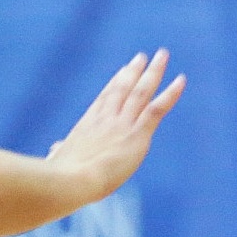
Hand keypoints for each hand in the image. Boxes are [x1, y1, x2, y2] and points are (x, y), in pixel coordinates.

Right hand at [46, 51, 186, 198]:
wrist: (70, 181)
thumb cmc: (61, 177)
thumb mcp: (60, 160)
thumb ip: (60, 152)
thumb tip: (55, 150)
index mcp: (88, 124)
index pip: (105, 98)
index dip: (116, 83)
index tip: (124, 70)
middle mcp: (106, 118)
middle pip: (123, 88)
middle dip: (134, 71)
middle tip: (143, 56)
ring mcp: (122, 124)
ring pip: (141, 91)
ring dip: (154, 72)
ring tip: (163, 56)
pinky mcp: (137, 135)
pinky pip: (157, 109)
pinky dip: (170, 93)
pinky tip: (181, 80)